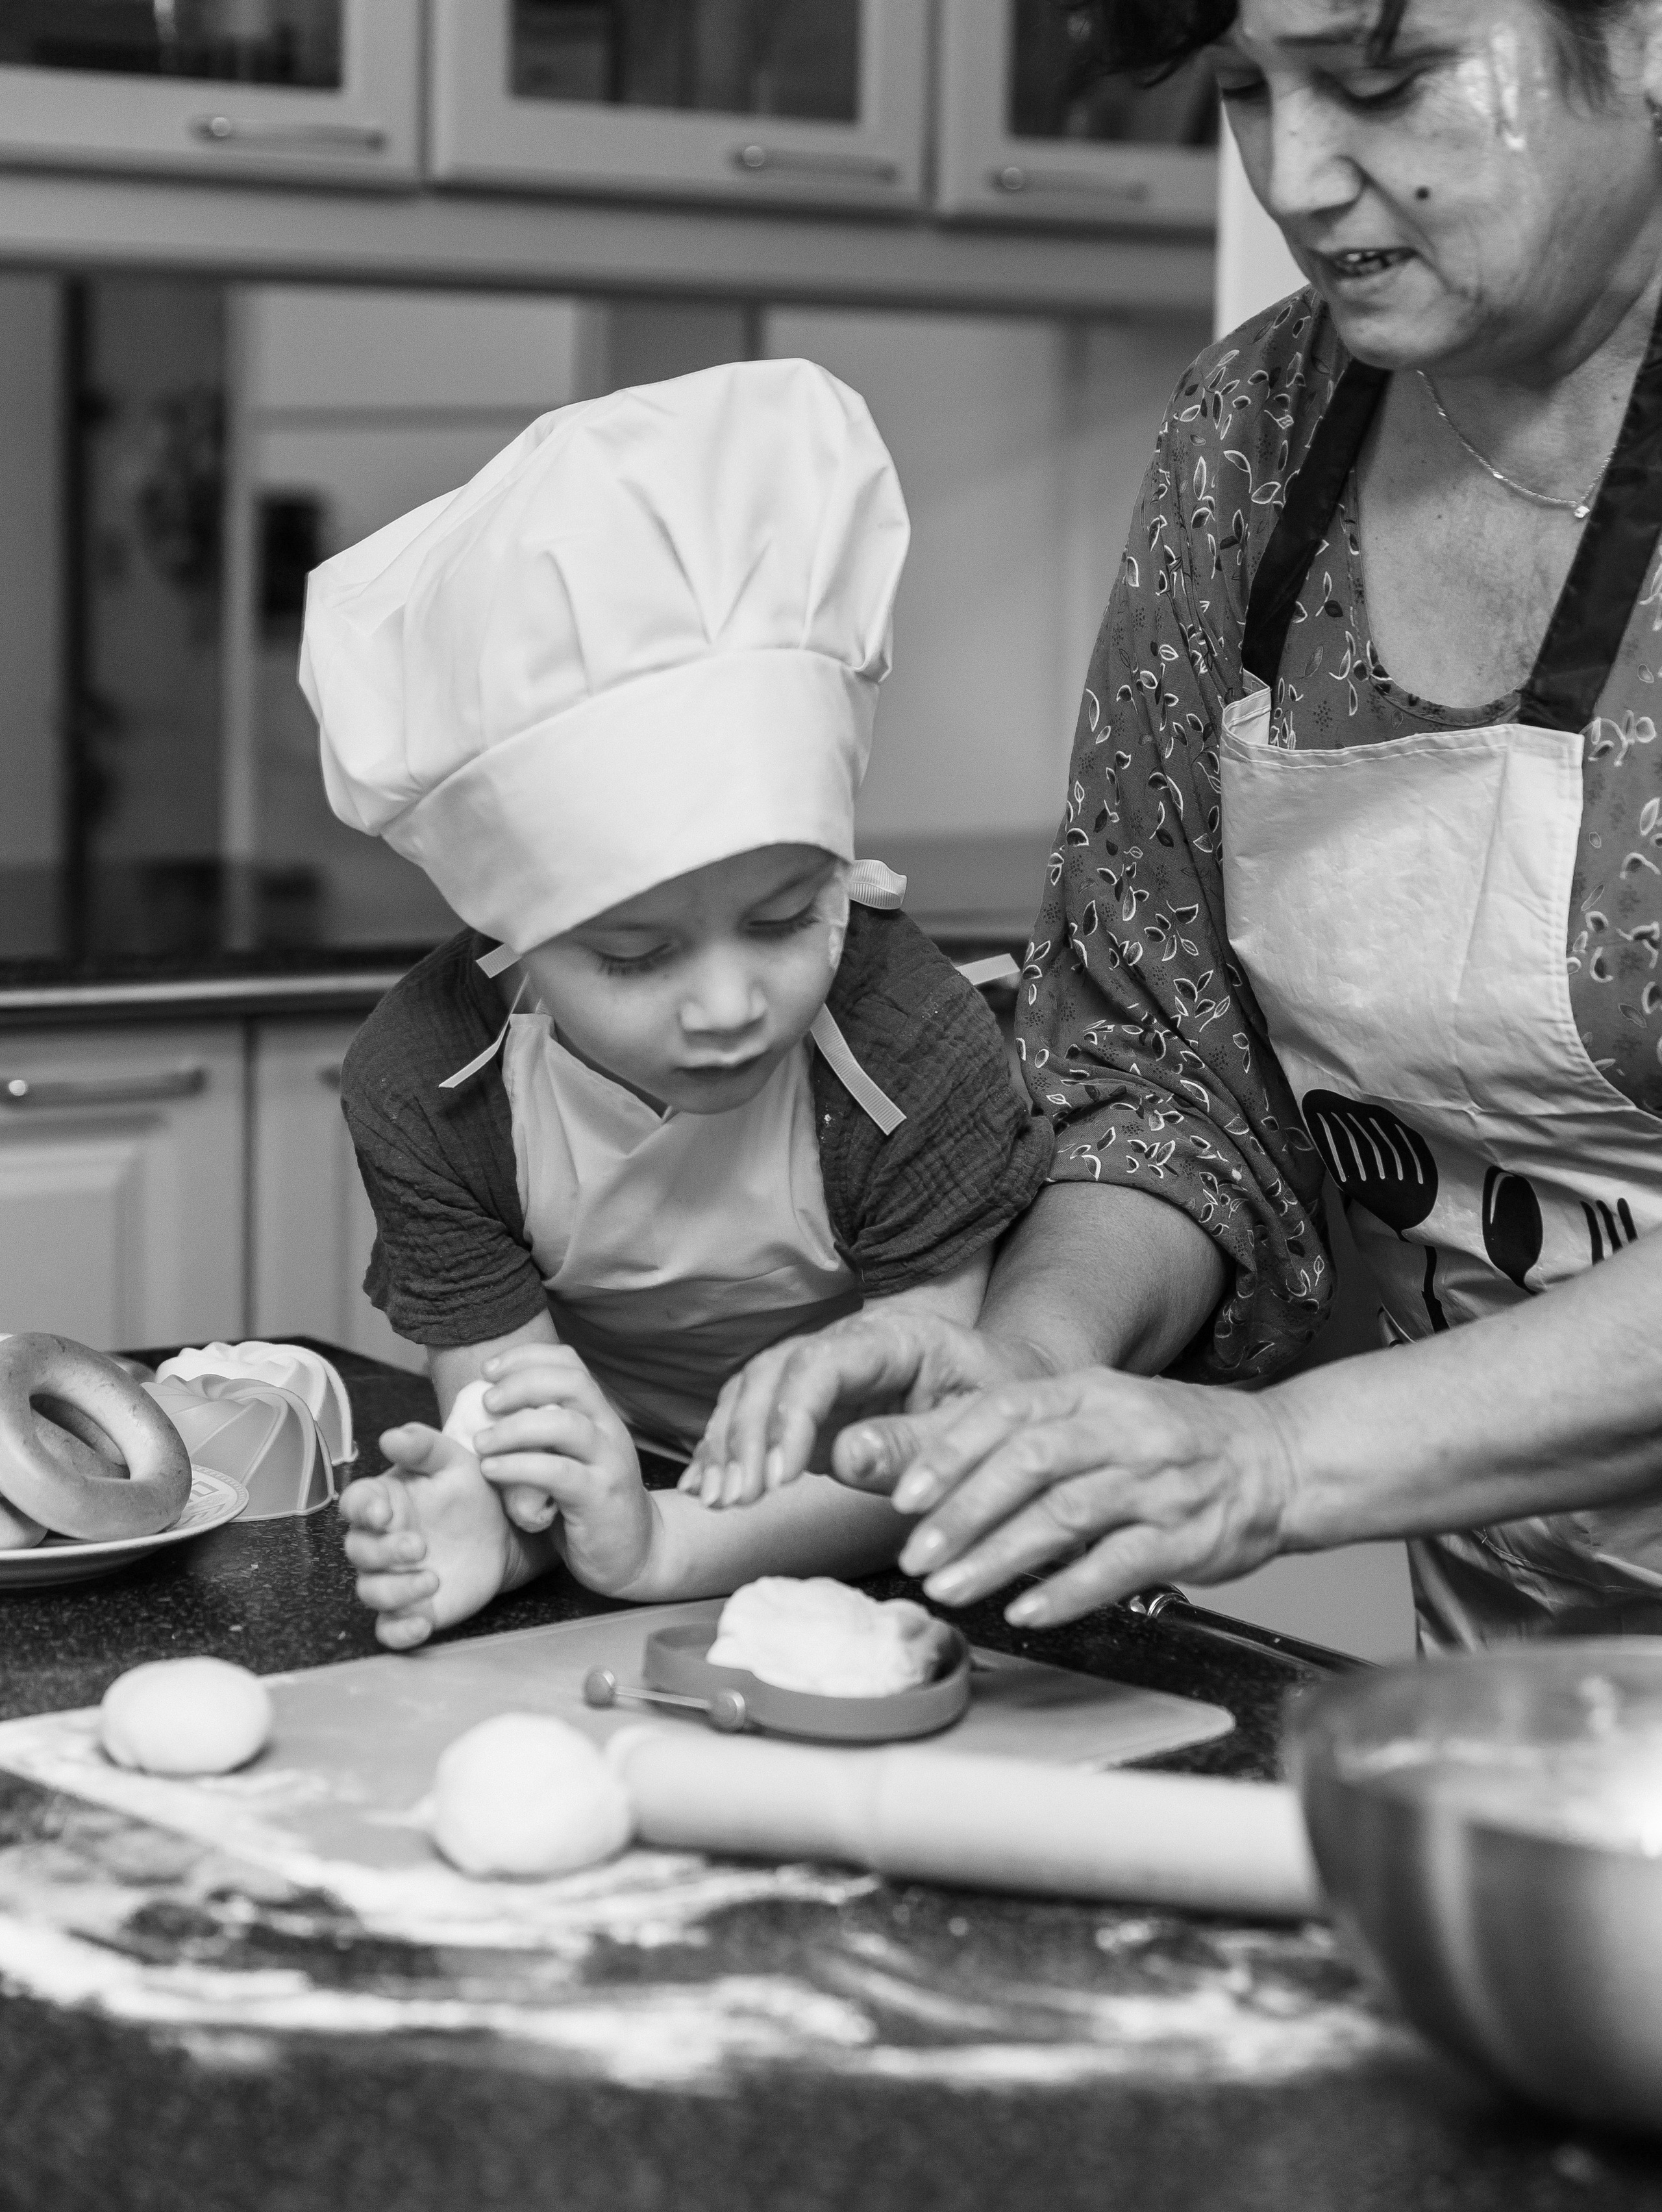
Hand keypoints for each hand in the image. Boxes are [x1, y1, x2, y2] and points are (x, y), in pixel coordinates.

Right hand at [340, 1425, 530, 1650]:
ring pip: (371, 1591)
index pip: (354, 1504)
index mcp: (382, 1501)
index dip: (363, 1509)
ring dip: (396, 1590)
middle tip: (419, 1546)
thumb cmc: (469, 1492)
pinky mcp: (410, 1609)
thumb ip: (424, 1446)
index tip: (385, 1511)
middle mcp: (379, 1542)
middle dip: (383, 1551)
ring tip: (434, 1579)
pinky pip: (389, 1630)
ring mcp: (392, 1578)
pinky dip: (400, 1632)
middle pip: (358, 1551)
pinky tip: (422, 1625)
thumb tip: (390, 1437)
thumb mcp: (454, 1461)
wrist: (503, 1533)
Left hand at [474, 1343, 656, 1597]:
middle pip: (571, 1383)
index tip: (489, 1369)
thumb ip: (542, 1432)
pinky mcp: (600, 1498)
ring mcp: (609, 1463)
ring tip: (481, 1442)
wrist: (636, 1553)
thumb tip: (482, 1409)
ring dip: (515, 1427)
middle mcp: (609, 1430)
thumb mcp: (570, 1458)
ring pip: (566, 1425)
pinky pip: (558, 1473)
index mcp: (598, 1414)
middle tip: (486, 1401)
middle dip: (521, 1383)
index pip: (570, 1363)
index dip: (527, 1357)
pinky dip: (520, 1466)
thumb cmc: (587, 1504)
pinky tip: (492, 1470)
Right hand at [679, 1310, 1051, 1508]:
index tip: (779, 1478)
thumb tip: (843, 1457)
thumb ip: (917, 1444)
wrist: (1015, 1398)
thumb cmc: (1006, 1413)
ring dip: (727, 1442)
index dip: (791, 1416)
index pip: (821, 1362)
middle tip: (735, 1498)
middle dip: (746, 1434)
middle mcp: (850, 1344)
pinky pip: (757, 1414)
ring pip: (755, 1387)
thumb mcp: (978, 1430)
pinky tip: (705, 1487)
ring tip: (717, 1499)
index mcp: (896, 1338)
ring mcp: (826, 1373)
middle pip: (774, 1371)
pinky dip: (727, 1448)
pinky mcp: (815, 1406)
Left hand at [865, 1368, 1295, 1628]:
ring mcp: (1156, 1482)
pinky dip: (1066, 1590)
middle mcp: (1121, 1429)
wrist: (1277, 1459)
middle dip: (963, 1512)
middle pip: (1029, 1463)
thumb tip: (927, 1462)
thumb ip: (1023, 1433)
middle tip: (915, 1555)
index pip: (1005, 1412)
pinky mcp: (1185, 1535)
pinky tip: (1026, 1612)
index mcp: (1090, 1392)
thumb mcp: (1099, 1411)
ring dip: (999, 1556)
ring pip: (1065, 1515)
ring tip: (951, 1589)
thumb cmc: (1171, 1440)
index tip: (904, 1496)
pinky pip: (1117, 1564)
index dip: (949, 1454)